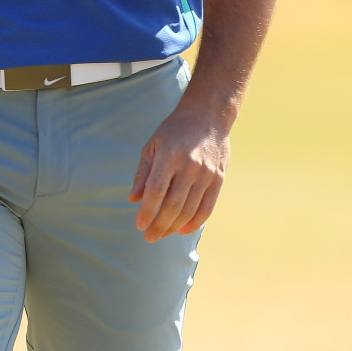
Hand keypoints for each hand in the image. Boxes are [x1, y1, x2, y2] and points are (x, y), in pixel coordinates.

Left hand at [128, 107, 229, 241]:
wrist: (208, 115)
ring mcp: (206, 173)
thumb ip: (143, 173)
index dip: (147, 211)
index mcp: (169, 155)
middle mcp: (189, 165)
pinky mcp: (218, 179)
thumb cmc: (174, 130)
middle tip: (149, 237)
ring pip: (189, 210)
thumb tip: (133, 199)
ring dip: (174, 227)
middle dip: (159, 225)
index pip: (156, 190)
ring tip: (162, 234)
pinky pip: (207, 208)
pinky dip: (194, 223)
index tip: (139, 225)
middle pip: (172, 205)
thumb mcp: (153, 144)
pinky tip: (182, 230)